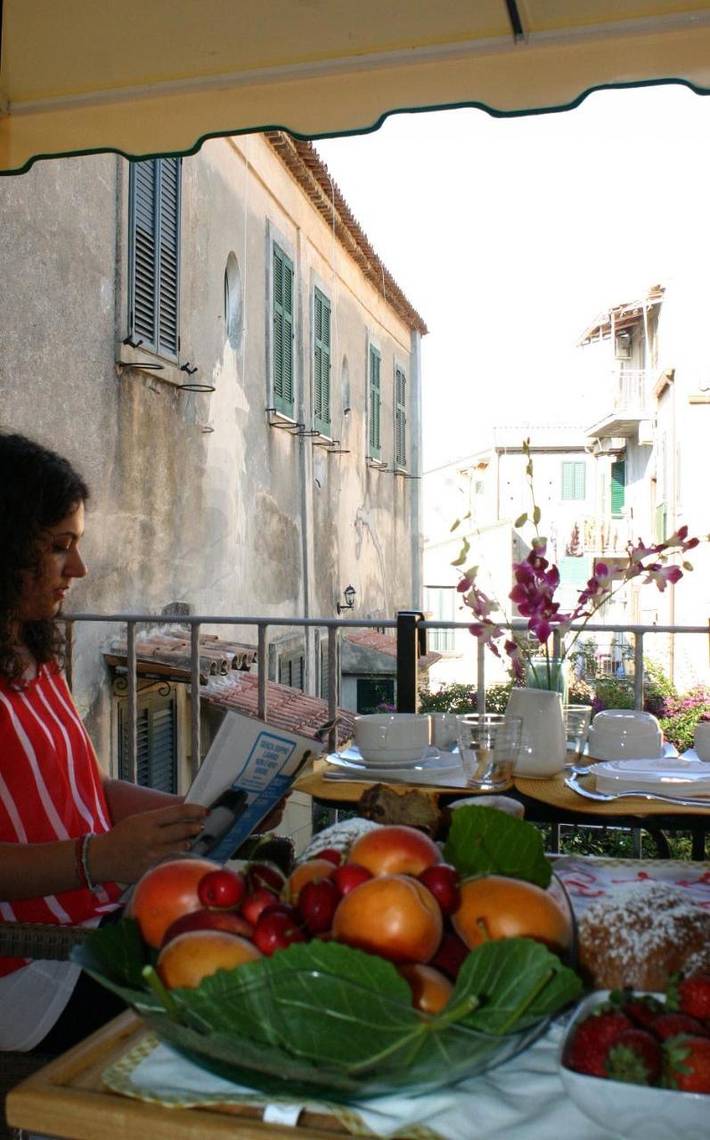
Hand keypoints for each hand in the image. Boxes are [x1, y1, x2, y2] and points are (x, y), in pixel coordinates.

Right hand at [89, 803, 208, 884]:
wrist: (101, 857)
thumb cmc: (121, 836)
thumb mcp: (138, 819)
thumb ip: (159, 818)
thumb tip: (183, 815)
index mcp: (147, 821)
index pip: (178, 812)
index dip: (195, 811)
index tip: (205, 810)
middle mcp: (151, 837)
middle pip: (183, 830)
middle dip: (195, 827)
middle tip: (201, 825)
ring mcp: (152, 855)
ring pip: (181, 847)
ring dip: (189, 842)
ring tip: (190, 839)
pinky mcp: (151, 869)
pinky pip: (172, 861)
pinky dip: (178, 856)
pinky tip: (180, 854)